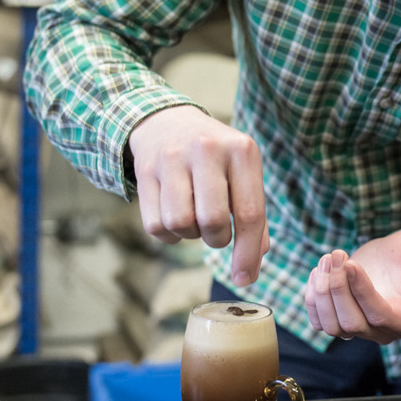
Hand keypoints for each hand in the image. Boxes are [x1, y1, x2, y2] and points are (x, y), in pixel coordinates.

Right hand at [128, 105, 269, 285]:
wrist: (168, 121)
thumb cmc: (216, 158)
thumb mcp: (243, 173)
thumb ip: (254, 215)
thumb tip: (256, 261)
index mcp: (242, 150)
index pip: (250, 213)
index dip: (248, 253)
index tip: (245, 279)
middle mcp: (207, 149)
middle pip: (213, 221)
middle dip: (217, 240)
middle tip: (217, 232)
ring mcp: (172, 157)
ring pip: (180, 224)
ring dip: (191, 235)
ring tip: (195, 218)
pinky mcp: (145, 170)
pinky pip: (155, 226)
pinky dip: (168, 235)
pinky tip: (174, 217)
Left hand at [303, 229, 400, 343]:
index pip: (379, 316)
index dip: (361, 291)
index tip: (351, 263)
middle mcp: (384, 332)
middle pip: (351, 324)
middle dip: (337, 288)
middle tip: (337, 255)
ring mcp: (360, 329)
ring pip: (331, 326)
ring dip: (322, 291)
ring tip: (329, 258)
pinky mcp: (341, 319)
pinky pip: (318, 320)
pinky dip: (312, 297)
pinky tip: (320, 270)